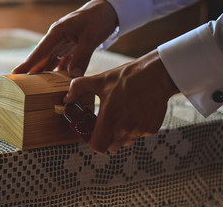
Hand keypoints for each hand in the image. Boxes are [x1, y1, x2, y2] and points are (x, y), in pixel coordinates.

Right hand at [12, 0, 117, 76]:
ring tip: (38, 87)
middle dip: (33, 71)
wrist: (108, 11)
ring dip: (47, 73)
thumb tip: (73, 76)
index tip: (16, 73)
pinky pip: (63, 61)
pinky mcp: (72, 47)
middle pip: (42, 57)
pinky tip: (59, 82)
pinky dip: (61, 71)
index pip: (39, 51)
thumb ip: (82, 56)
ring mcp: (64, 43)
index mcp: (57, 32)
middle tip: (23, 85)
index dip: (28, 64)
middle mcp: (57, 38)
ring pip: (52, 61)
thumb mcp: (91, 37)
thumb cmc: (98, 19)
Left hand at [64, 50, 178, 152]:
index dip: (93, 140)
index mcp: (109, 119)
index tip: (93, 130)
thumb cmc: (126, 77)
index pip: (97, 147)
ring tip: (122, 114)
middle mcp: (125, 129)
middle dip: (107, 137)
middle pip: (111, 146)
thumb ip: (78, 89)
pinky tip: (135, 111)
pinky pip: (139, 135)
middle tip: (107, 121)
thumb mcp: (98, 80)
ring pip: (125, 141)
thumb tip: (66, 98)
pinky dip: (135, 128)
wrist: (156, 75)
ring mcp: (139, 130)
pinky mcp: (151, 129)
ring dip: (121, 133)